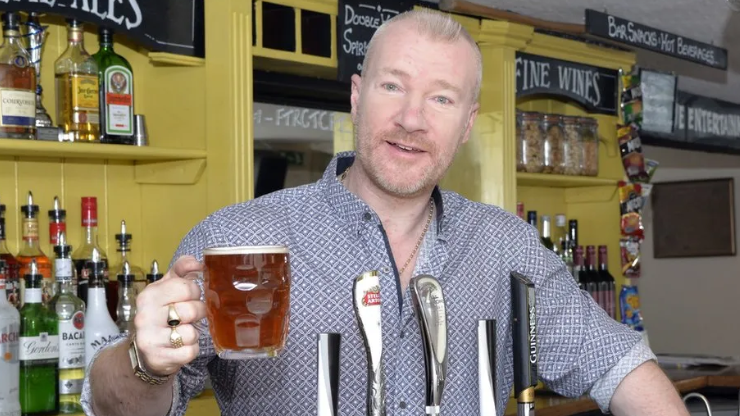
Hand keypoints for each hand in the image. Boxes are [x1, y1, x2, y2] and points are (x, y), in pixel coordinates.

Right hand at [133, 255, 205, 376]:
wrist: (144, 350)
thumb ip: (181, 269)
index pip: (187, 287)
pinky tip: (181, 346)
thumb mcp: (166, 287)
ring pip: (191, 333)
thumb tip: (198, 262)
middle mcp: (145, 316)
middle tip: (191, 316)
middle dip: (198, 313)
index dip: (195, 293)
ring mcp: (150, 338)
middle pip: (192, 310)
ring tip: (184, 331)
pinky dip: (191, 349)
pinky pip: (190, 352)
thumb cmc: (161, 314)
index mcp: (149, 295)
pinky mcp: (158, 358)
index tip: (191, 297)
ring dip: (194, 333)